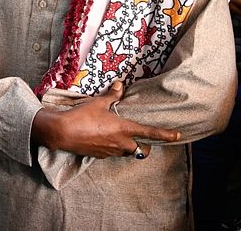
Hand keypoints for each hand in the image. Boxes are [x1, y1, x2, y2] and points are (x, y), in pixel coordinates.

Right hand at [31, 81, 180, 157]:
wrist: (62, 133)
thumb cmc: (82, 116)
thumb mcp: (98, 103)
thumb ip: (112, 95)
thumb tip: (120, 85)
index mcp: (124, 129)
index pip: (150, 133)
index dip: (165, 135)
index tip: (177, 136)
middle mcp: (121, 143)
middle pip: (141, 150)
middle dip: (144, 147)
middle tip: (141, 140)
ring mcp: (111, 151)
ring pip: (126, 152)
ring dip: (127, 147)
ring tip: (119, 136)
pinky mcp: (100, 156)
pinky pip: (112, 153)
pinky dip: (112, 147)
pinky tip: (103, 139)